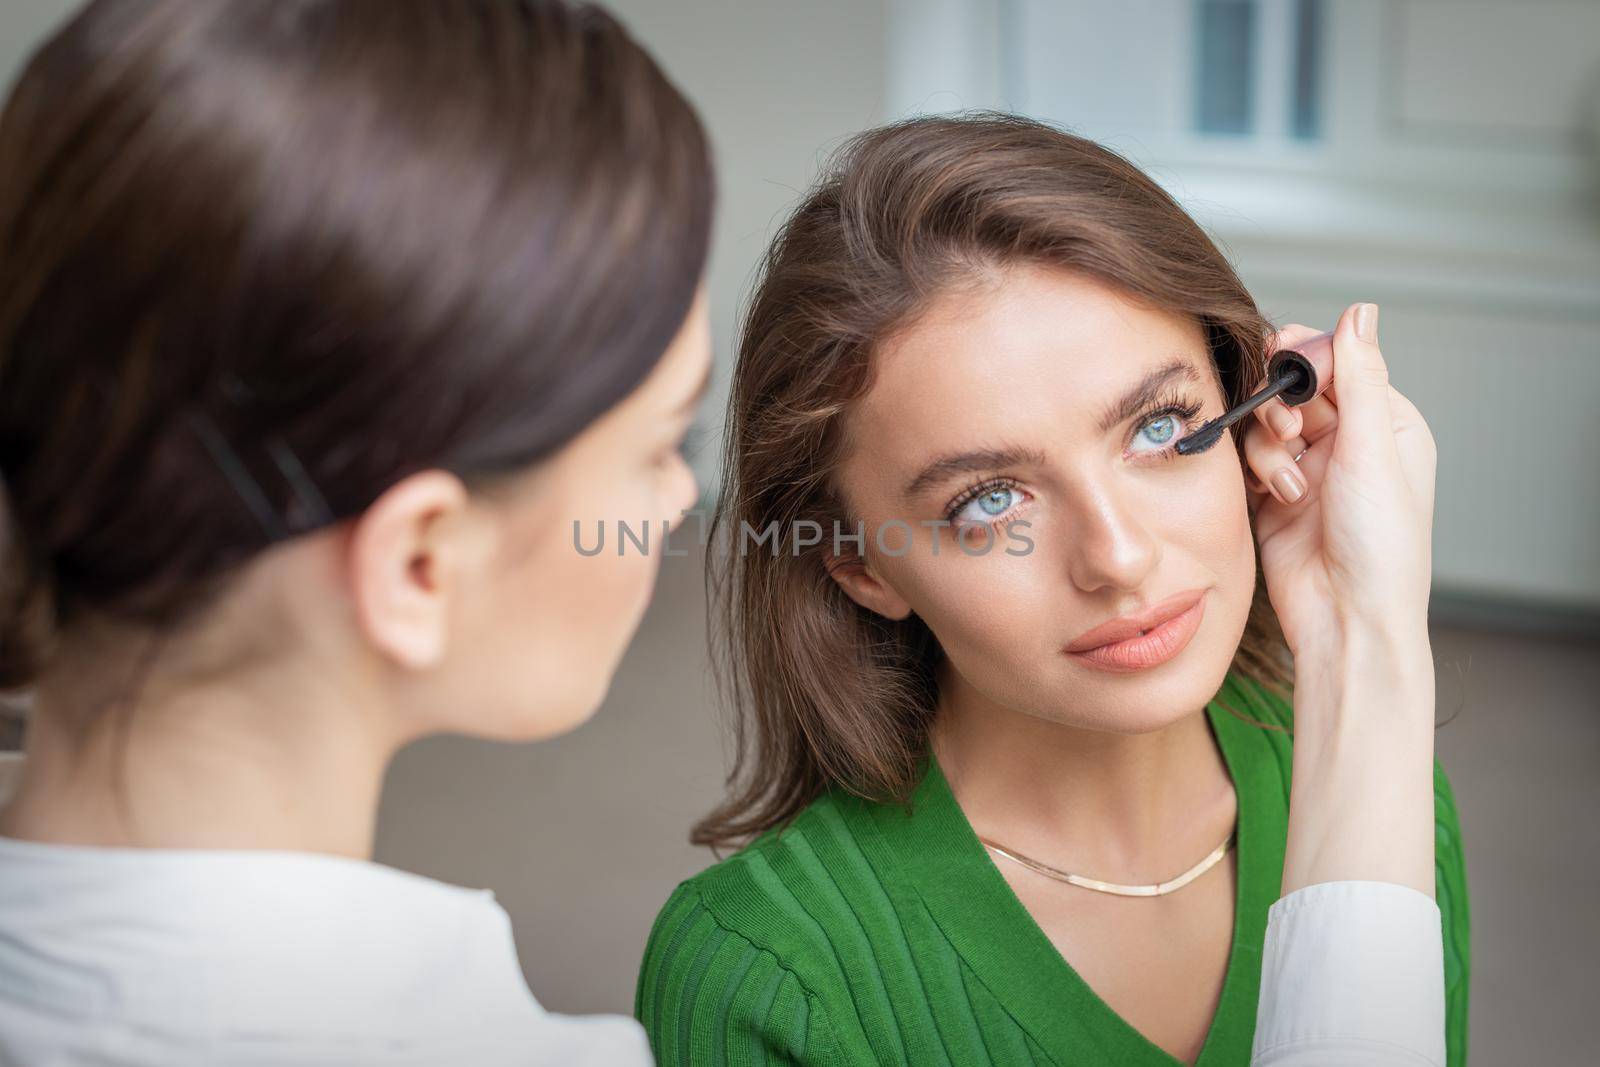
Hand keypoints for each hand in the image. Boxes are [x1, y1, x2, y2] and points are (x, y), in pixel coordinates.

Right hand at [1240, 303, 1437, 658]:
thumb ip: (1360, 377)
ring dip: (1269, 448)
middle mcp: (1349, 442)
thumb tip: (1360, 311)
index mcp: (1387, 425)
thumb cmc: (1379, 547)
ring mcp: (1309, 469)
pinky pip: (1247, 459)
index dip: (1309, 360)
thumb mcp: (1373, 450)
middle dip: (1282, 405)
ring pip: (1266, 423)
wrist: (1346, 619)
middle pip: (1295, 389)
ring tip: (1289, 484)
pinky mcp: (1274, 496)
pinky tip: (1275, 499)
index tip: (1289, 366)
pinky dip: (1255, 473)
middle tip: (1286, 431)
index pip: (1339, 363)